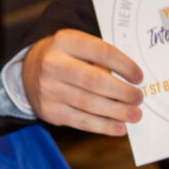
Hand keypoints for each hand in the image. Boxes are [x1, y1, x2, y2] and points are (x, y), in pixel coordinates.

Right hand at [22, 29, 144, 135]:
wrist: (29, 70)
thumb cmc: (67, 57)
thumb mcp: (79, 46)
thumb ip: (101, 60)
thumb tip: (132, 83)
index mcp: (65, 41)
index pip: (101, 52)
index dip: (124, 65)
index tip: (139, 77)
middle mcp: (53, 64)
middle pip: (94, 81)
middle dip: (122, 92)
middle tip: (139, 98)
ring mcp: (48, 89)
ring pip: (89, 104)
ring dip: (117, 112)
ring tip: (135, 115)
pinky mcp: (49, 111)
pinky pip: (81, 121)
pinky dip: (103, 126)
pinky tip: (119, 127)